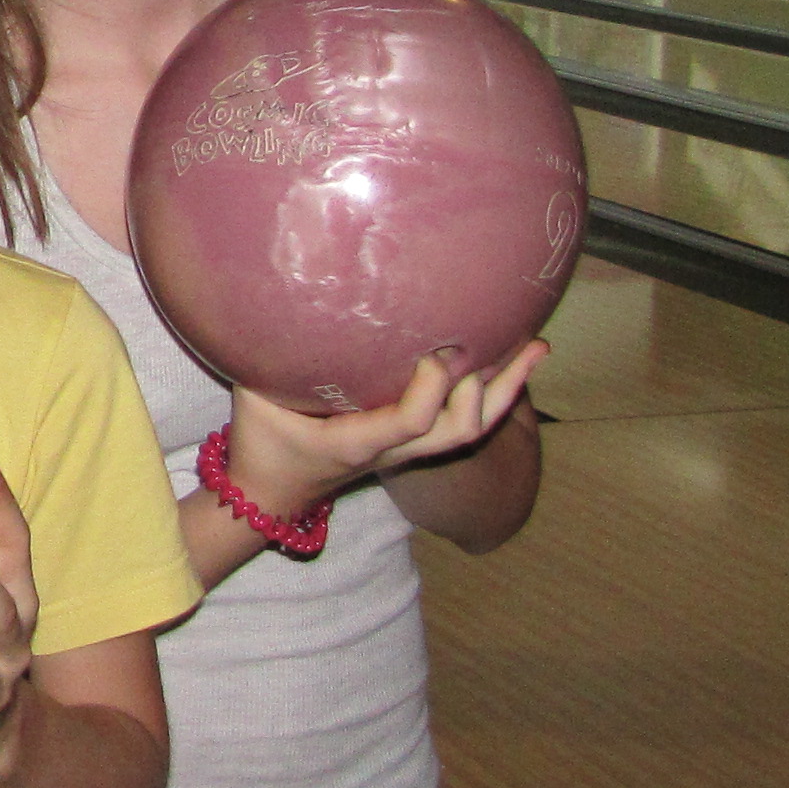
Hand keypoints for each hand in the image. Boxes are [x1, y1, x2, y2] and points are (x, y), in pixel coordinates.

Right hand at [221, 340, 548, 520]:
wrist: (272, 493)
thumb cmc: (263, 442)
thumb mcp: (254, 397)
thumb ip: (269, 355)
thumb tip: (280, 294)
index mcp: (357, 442)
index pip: (413, 421)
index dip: (434, 386)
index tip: (437, 346)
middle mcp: (394, 450)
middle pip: (463, 430)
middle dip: (490, 388)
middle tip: (505, 339)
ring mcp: (408, 450)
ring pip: (473, 429)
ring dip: (506, 390)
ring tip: (534, 346)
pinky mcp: (413, 443)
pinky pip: (463, 423)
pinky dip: (494, 395)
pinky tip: (512, 361)